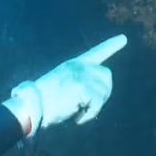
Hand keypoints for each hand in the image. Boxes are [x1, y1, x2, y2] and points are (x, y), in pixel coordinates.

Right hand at [5, 34, 127, 136]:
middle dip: (103, 92)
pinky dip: (89, 115)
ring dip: (94, 106)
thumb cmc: (43, 102)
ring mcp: (81, 75)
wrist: (31, 105)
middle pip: (107, 75)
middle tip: (88, 106)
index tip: (124, 38)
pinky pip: (97, 104)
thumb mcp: (63, 86)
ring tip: (77, 111)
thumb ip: (81, 85)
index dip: (111, 45)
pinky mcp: (83, 87)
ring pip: (104, 91)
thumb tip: (97, 97)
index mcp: (74, 64)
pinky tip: (77, 118)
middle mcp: (79, 66)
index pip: (97, 52)